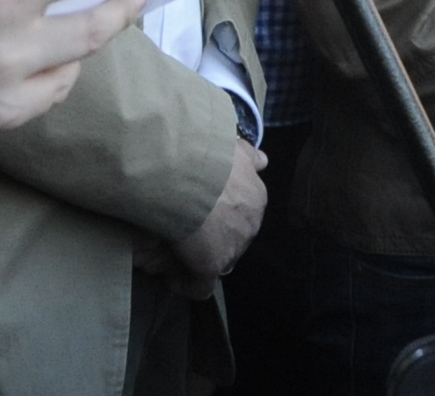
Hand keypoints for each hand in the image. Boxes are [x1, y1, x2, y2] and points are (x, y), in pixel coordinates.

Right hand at [170, 137, 268, 280]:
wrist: (188, 171)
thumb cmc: (206, 157)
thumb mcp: (234, 149)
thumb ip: (249, 156)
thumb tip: (262, 161)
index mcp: (255, 196)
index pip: (242, 213)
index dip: (223, 214)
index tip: (205, 212)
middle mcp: (250, 223)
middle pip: (233, 236)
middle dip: (216, 235)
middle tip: (190, 229)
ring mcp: (233, 247)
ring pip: (219, 259)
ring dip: (202, 257)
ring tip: (178, 253)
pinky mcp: (211, 265)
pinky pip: (200, 285)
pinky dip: (186, 284)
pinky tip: (172, 280)